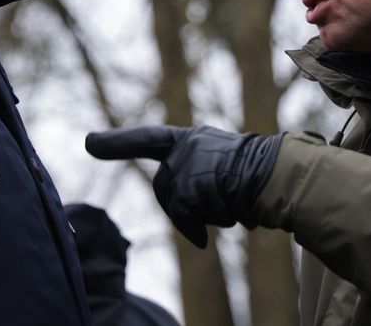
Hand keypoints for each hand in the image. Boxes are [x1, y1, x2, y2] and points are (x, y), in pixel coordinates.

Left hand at [85, 125, 282, 247]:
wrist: (280, 176)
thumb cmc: (262, 177)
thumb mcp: (227, 169)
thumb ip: (200, 182)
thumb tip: (194, 231)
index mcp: (194, 139)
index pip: (150, 139)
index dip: (119, 143)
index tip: (89, 143)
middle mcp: (185, 147)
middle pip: (165, 188)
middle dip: (181, 209)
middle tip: (210, 220)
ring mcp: (186, 166)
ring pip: (178, 207)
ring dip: (204, 217)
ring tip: (235, 203)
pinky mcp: (188, 188)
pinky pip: (188, 219)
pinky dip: (204, 226)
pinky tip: (233, 214)